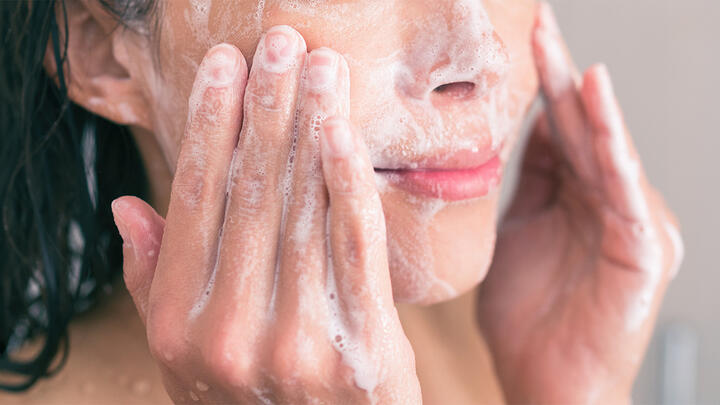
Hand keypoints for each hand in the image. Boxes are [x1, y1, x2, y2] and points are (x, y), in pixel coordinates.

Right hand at [111, 26, 420, 403]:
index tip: (223, 69)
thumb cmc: (250, 404)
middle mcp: (230, 330)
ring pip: (302, 210)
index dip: (208, 127)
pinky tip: (343, 132)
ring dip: (310, 127)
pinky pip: (355, 248)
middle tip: (278, 45)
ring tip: (319, 68)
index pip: (193, 203)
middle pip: (250, 194)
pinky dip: (348, 183)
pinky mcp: (363, 347)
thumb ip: (155, 283)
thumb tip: (129, 208)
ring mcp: (297, 341)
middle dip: (265, 108)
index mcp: (180, 325)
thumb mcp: (185, 357)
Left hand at [476, 3, 683, 403]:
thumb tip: (516, 136)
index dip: (537, 89)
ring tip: (557, 49)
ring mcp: (628, 222)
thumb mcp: (513, 237)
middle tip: (536, 25)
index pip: (557, 133)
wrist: (547, 385)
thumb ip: (523, 188)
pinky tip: (595, 100)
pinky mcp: (643, 247)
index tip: (517, 44)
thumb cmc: (527, 321)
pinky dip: (612, 142)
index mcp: (573, 200)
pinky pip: (623, 186)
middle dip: (556, 77)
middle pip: (580, 129)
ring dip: (582, 98)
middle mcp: (604, 203)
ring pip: (603, 149)